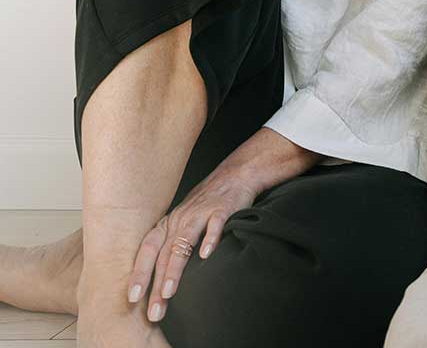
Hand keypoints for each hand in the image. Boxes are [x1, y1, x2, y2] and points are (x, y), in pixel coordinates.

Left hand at [125, 161, 258, 322]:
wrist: (236, 174)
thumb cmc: (207, 202)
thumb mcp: (184, 219)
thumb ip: (172, 243)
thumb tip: (159, 278)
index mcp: (170, 222)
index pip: (148, 249)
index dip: (139, 272)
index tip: (132, 298)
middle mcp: (181, 218)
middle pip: (164, 253)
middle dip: (156, 284)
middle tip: (154, 312)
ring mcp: (201, 213)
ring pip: (183, 241)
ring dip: (174, 268)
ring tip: (168, 292)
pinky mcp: (223, 208)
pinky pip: (215, 224)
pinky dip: (211, 239)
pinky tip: (207, 255)